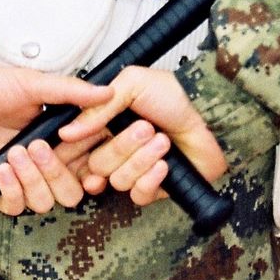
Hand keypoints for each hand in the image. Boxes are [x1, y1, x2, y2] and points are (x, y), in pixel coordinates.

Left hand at [0, 58, 111, 213]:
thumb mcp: (31, 83)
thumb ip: (70, 92)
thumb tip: (107, 91)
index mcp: (57, 136)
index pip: (89, 161)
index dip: (94, 165)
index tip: (89, 159)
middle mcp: (42, 160)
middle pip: (72, 190)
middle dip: (58, 174)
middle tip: (39, 148)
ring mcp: (21, 178)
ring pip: (46, 202)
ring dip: (33, 180)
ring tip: (14, 152)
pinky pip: (17, 207)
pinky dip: (12, 190)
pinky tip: (0, 168)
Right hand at [58, 65, 226, 206]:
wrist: (212, 115)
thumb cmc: (176, 95)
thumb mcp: (131, 85)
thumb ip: (96, 109)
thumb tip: (67, 132)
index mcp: (107, 124)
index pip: (78, 148)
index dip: (74, 153)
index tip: (75, 148)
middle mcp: (118, 148)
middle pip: (96, 166)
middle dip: (121, 148)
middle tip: (145, 129)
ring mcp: (135, 169)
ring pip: (117, 180)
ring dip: (141, 160)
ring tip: (163, 141)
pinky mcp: (153, 187)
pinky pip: (137, 195)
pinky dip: (150, 179)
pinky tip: (164, 165)